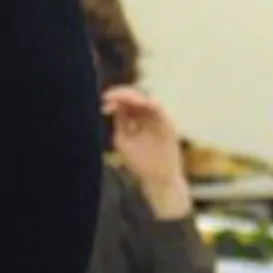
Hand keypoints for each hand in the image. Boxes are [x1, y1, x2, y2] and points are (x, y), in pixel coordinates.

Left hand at [103, 85, 192, 218]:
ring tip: (125, 99)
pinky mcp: (167, 123)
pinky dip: (152, 103)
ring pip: (147, 99)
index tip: (105, 99)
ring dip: (135, 97)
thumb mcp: (123, 141)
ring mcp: (157, 118)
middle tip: (111, 96)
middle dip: (123, 94)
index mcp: (133, 120)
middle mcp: (145, 116)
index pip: (124, 102)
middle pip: (135, 97)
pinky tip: (144, 102)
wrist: (158, 178)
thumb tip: (112, 106)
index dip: (115, 98)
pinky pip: (159, 109)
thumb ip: (120, 123)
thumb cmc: (139, 162)